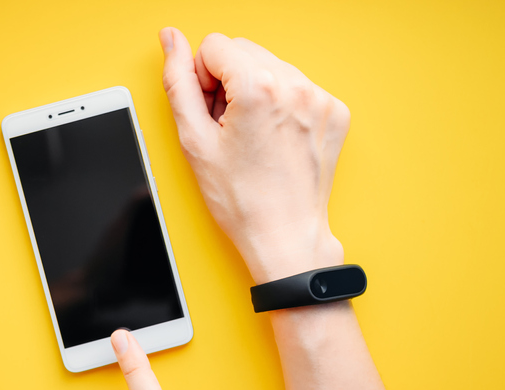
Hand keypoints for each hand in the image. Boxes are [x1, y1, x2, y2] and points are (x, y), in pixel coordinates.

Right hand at [158, 27, 349, 282]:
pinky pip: (296, 85)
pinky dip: (280, 103)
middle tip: (229, 126)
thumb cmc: (242, 200)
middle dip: (228, 82)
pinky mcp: (333, 112)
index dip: (202, 79)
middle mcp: (296, 86)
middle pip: (244, 51)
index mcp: (259, 88)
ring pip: (270, 66)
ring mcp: (320, 99)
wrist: (284, 235)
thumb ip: (178, 81)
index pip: (215, 45)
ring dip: (254, 90)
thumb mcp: (195, 141)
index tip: (211, 113)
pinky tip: (273, 137)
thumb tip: (171, 40)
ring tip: (252, 135)